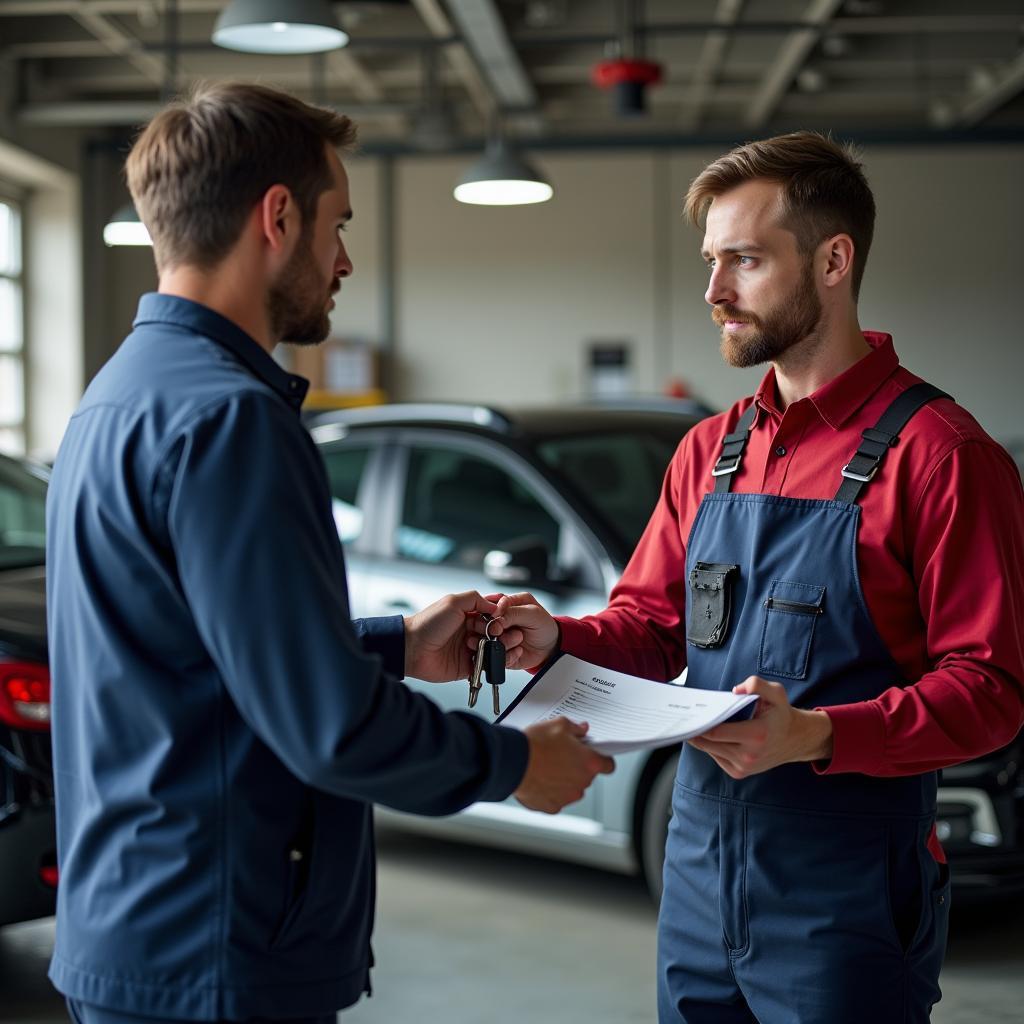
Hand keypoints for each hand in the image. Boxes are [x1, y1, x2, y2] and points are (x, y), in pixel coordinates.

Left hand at [405, 591, 501, 682]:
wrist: (412, 648)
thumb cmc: (427, 624)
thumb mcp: (452, 602)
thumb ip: (475, 599)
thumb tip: (496, 605)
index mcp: (467, 615)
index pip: (492, 614)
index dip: (498, 616)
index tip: (499, 618)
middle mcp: (470, 631)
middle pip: (496, 632)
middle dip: (498, 631)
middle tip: (491, 632)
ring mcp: (469, 649)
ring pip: (494, 648)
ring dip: (494, 646)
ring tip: (480, 644)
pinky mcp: (468, 665)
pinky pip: (486, 665)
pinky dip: (490, 662)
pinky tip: (486, 656)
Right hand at [466, 592, 558, 670]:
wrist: (551, 648)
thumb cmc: (544, 626)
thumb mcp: (533, 613)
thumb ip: (513, 613)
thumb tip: (495, 619)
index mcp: (506, 604)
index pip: (487, 604)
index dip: (489, 613)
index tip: (497, 620)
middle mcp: (498, 619)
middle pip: (481, 623)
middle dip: (493, 630)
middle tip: (504, 632)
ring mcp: (497, 635)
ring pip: (486, 640)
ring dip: (503, 642)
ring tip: (518, 639)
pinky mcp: (498, 650)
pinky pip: (494, 654)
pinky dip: (507, 655)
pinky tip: (518, 650)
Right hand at [514, 717, 614, 813]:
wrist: (512, 761)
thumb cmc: (535, 744)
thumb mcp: (558, 725)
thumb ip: (575, 728)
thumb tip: (582, 730)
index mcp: (588, 763)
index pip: (608, 765)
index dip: (602, 759)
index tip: (594, 756)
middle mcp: (581, 783)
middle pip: (587, 776)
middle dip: (577, 766)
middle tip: (561, 755)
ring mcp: (566, 797)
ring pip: (571, 788)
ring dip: (564, 780)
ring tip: (547, 766)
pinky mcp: (551, 806)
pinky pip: (555, 799)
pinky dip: (550, 791)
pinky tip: (539, 778)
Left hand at [686, 676, 833, 778]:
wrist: (795, 740)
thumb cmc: (781, 714)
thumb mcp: (776, 693)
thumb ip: (756, 685)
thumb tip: (735, 690)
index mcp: (756, 735)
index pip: (716, 732)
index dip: (699, 724)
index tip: (688, 714)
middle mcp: (749, 755)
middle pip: (708, 742)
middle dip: (695, 729)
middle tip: (683, 716)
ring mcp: (743, 767)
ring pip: (709, 750)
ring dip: (700, 737)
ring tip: (693, 722)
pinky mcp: (738, 773)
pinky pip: (715, 756)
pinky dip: (710, 745)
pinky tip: (710, 732)